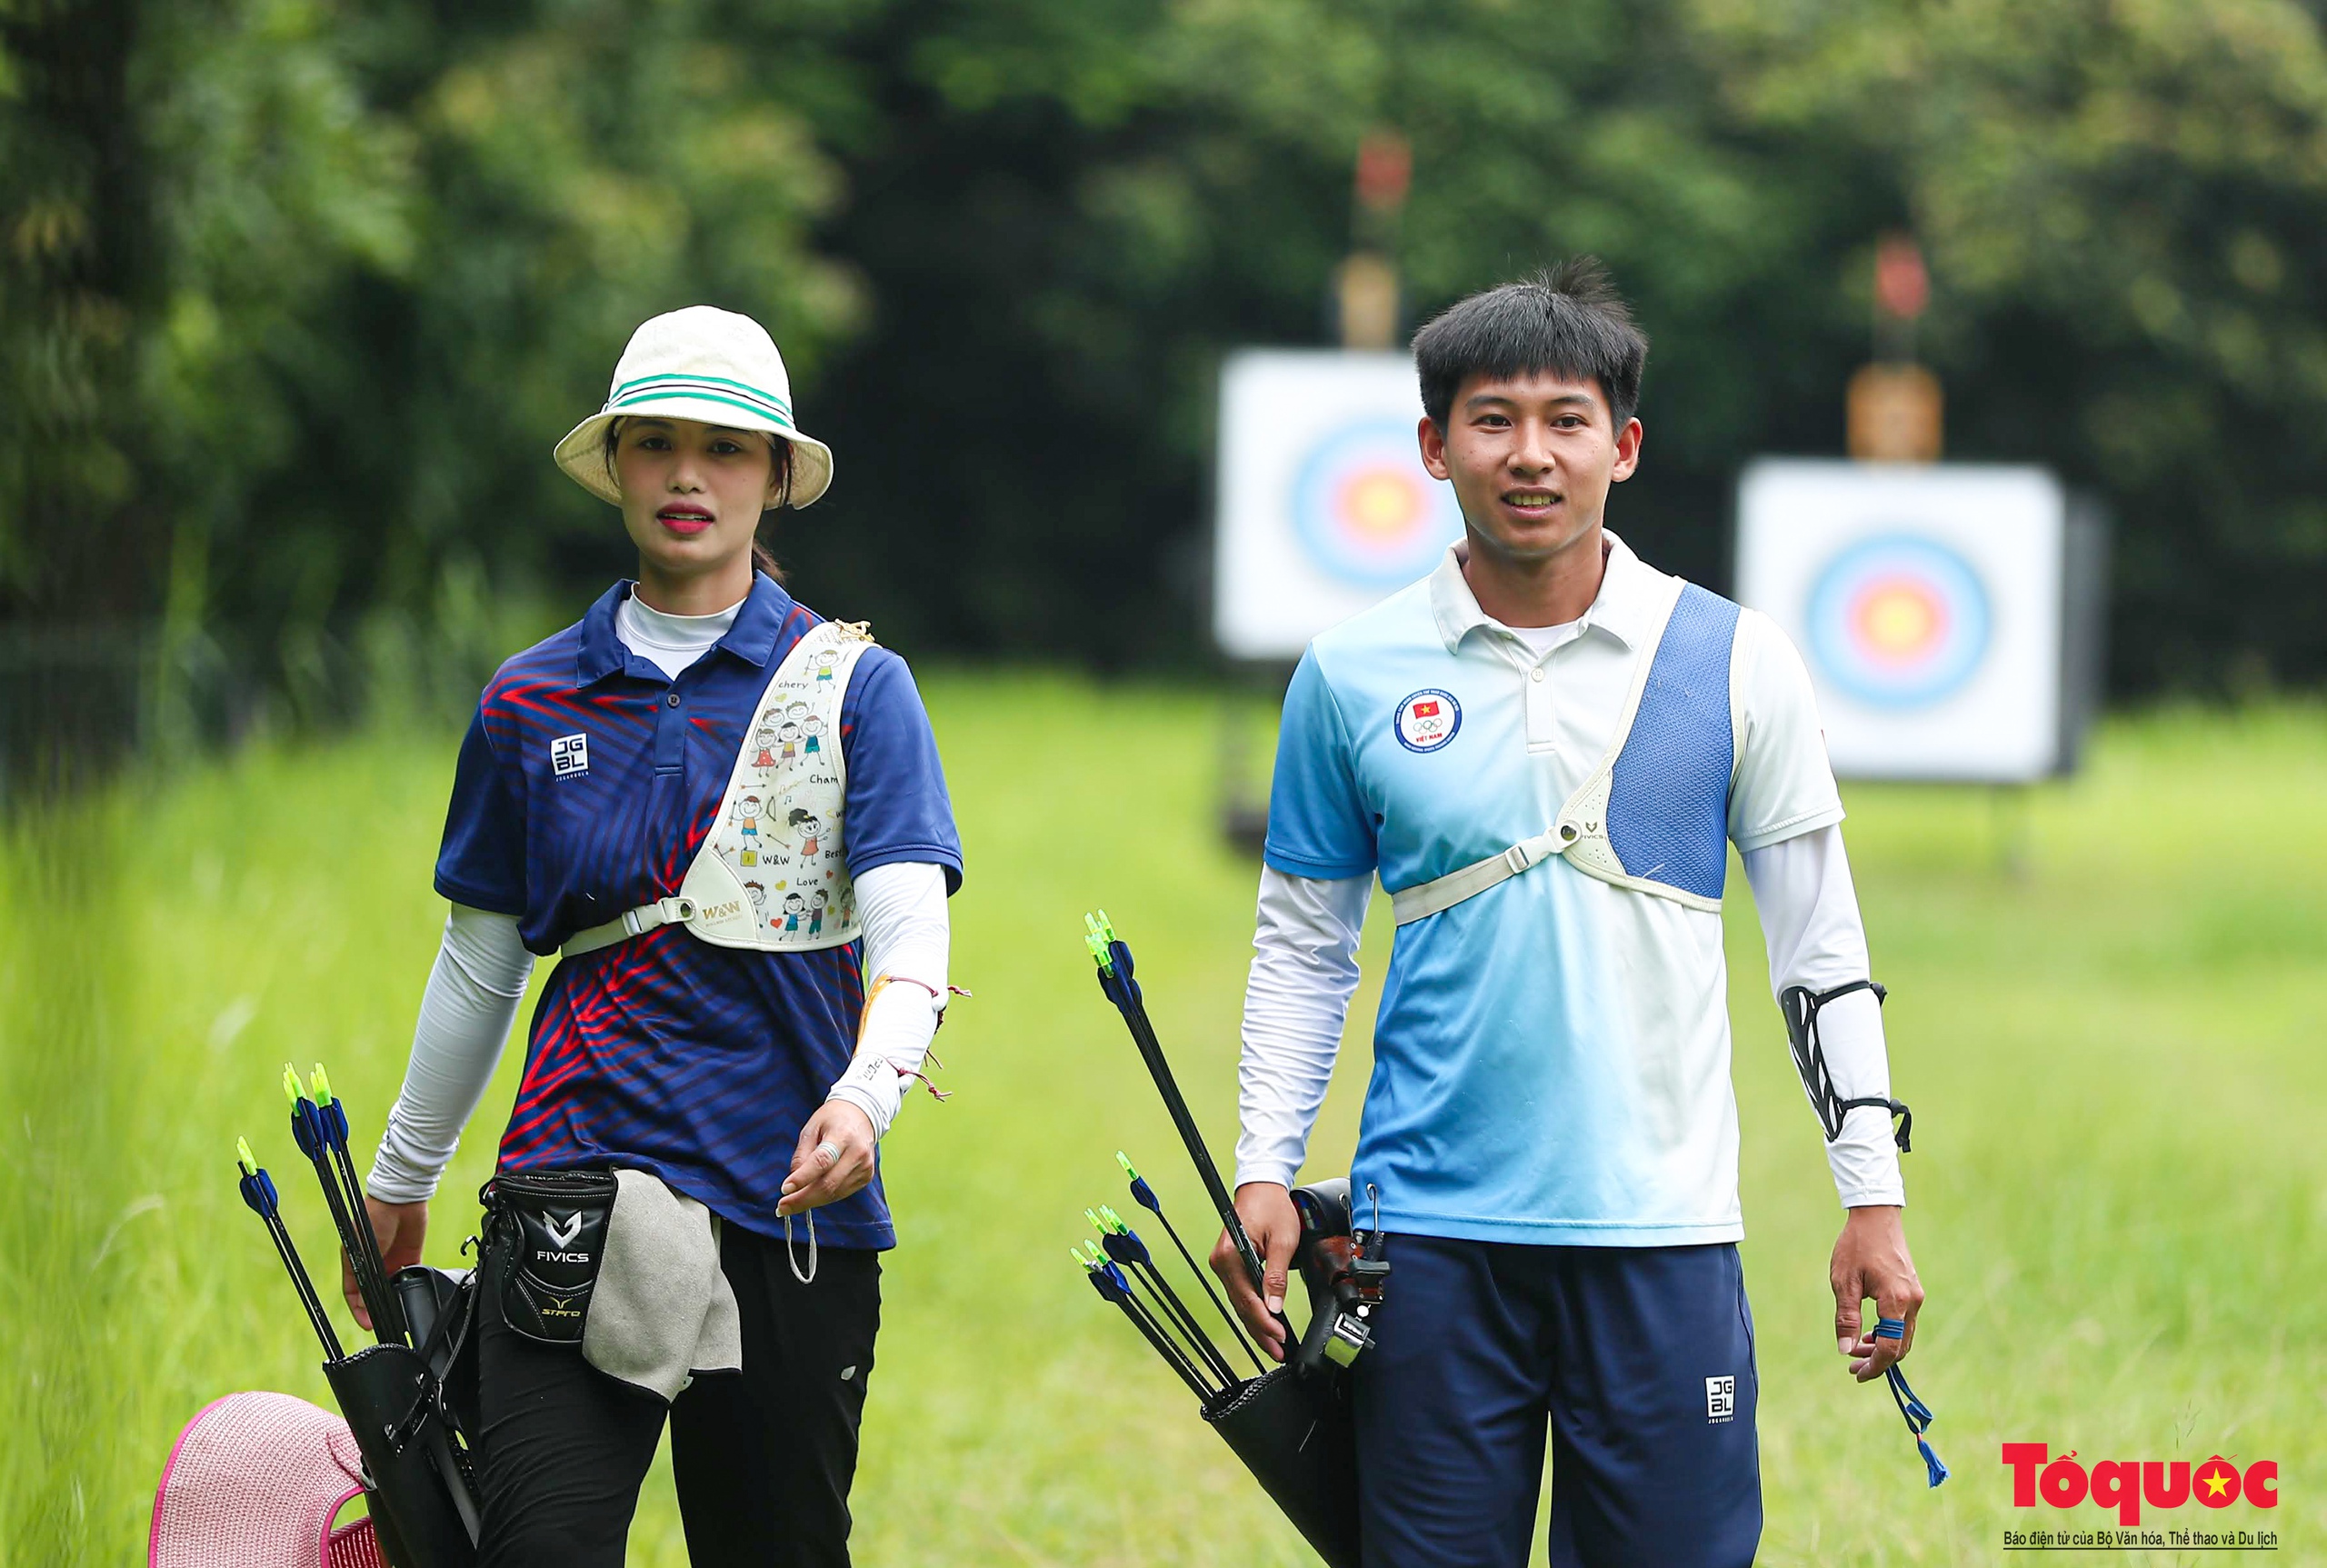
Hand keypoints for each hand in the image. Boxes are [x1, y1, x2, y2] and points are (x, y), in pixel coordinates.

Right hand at [348, 1197, 427, 1330]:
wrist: (399, 1199)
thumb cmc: (373, 1218)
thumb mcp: (361, 1249)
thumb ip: (362, 1275)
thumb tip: (363, 1302)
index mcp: (355, 1261)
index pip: (353, 1292)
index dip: (358, 1310)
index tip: (367, 1324)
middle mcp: (373, 1263)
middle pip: (374, 1292)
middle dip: (377, 1308)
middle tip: (384, 1322)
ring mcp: (392, 1260)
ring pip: (392, 1287)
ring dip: (394, 1299)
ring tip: (398, 1313)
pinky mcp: (410, 1255)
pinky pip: (410, 1275)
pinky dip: (410, 1286)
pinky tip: (411, 1296)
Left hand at [778, 1101, 876, 1216]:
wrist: (862, 1115)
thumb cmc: (833, 1120)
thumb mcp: (811, 1128)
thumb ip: (802, 1155)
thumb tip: (793, 1183)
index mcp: (843, 1135)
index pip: (822, 1161)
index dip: (802, 1178)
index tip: (784, 1190)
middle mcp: (857, 1153)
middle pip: (828, 1184)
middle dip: (802, 1199)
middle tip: (782, 1207)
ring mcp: (864, 1167)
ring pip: (834, 1194)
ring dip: (810, 1202)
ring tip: (791, 1204)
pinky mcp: (866, 1177)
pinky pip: (841, 1193)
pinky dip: (823, 1198)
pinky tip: (811, 1195)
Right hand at [1210, 1182, 1299, 1362]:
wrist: (1261, 1187)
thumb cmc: (1272, 1207)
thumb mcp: (1282, 1240)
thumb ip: (1276, 1275)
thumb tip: (1274, 1305)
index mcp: (1231, 1255)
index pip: (1247, 1299)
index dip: (1264, 1322)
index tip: (1280, 1337)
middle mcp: (1221, 1262)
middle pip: (1241, 1306)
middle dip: (1260, 1330)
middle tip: (1277, 1350)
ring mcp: (1223, 1264)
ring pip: (1240, 1303)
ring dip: (1256, 1324)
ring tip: (1273, 1344)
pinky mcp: (1229, 1265)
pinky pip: (1240, 1293)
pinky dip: (1253, 1310)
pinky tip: (1263, 1324)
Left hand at [1831, 1205, 1922, 1381]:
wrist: (1876, 1217)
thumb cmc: (1856, 1246)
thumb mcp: (1844, 1282)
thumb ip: (1846, 1318)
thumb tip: (1845, 1350)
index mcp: (1896, 1301)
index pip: (1890, 1348)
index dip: (1874, 1366)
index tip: (1856, 1374)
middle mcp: (1912, 1301)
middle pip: (1900, 1346)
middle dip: (1878, 1360)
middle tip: (1852, 1365)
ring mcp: (1915, 1296)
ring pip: (1903, 1336)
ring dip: (1883, 1347)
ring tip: (1857, 1349)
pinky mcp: (1912, 1290)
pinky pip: (1904, 1322)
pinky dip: (1889, 1333)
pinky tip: (1869, 1332)